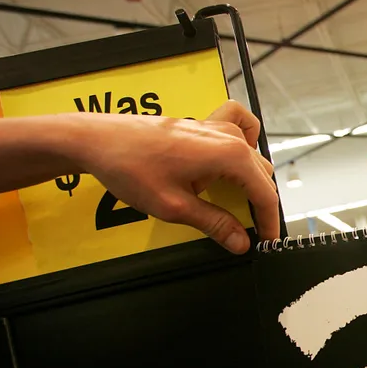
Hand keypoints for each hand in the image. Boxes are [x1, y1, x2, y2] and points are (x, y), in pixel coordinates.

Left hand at [68, 100, 278, 252]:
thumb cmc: (131, 169)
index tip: (268, 243)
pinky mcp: (204, 124)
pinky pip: (240, 128)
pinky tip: (235, 161)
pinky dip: (246, 143)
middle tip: (252, 232)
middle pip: (262, 176)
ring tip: (240, 207)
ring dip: (252, 182)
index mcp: (230, 156)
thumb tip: (242, 243)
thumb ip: (215, 223)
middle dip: (261, 205)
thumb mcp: (175, 206)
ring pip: (253, 158)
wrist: (97, 140)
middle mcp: (230, 137)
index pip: (264, 193)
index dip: (269, 222)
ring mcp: (218, 127)